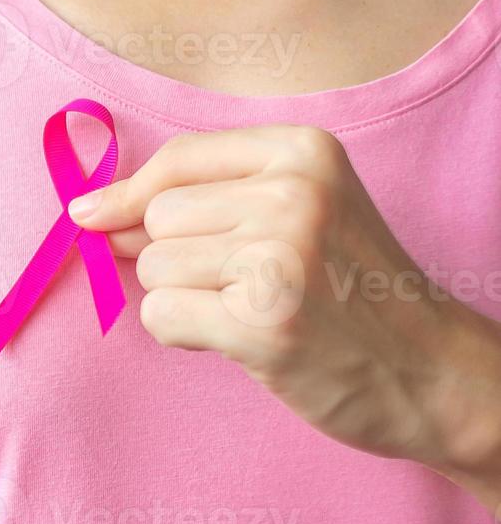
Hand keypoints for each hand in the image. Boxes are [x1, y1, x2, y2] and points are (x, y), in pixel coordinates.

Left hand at [68, 124, 500, 500]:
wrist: (431, 371)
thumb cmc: (356, 292)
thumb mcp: (304, 212)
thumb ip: (210, 198)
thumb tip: (94, 212)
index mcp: (303, 152)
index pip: (179, 159)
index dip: (128, 192)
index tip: (94, 215)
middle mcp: (293, 193)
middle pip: (159, 216)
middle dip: (171, 257)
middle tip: (227, 284)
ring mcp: (280, 257)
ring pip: (154, 268)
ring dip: (180, 298)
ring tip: (243, 311)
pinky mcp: (264, 323)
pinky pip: (161, 315)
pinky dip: (181, 334)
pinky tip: (233, 339)